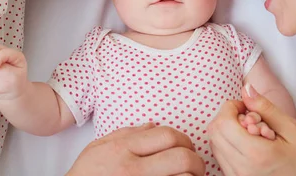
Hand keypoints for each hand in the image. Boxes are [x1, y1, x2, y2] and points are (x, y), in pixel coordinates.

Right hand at [66, 124, 205, 175]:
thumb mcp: (98, 148)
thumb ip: (126, 133)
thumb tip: (153, 125)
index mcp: (122, 149)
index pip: (167, 135)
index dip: (184, 139)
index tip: (187, 147)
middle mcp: (132, 170)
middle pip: (181, 157)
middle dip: (196, 160)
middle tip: (197, 166)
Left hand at [208, 84, 295, 175]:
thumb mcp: (291, 130)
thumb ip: (265, 107)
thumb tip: (246, 89)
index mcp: (256, 154)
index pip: (223, 122)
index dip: (231, 107)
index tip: (247, 107)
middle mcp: (241, 168)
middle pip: (214, 132)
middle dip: (228, 117)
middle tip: (249, 118)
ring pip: (214, 145)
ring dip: (227, 131)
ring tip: (251, 133)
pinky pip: (220, 158)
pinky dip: (228, 145)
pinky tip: (248, 145)